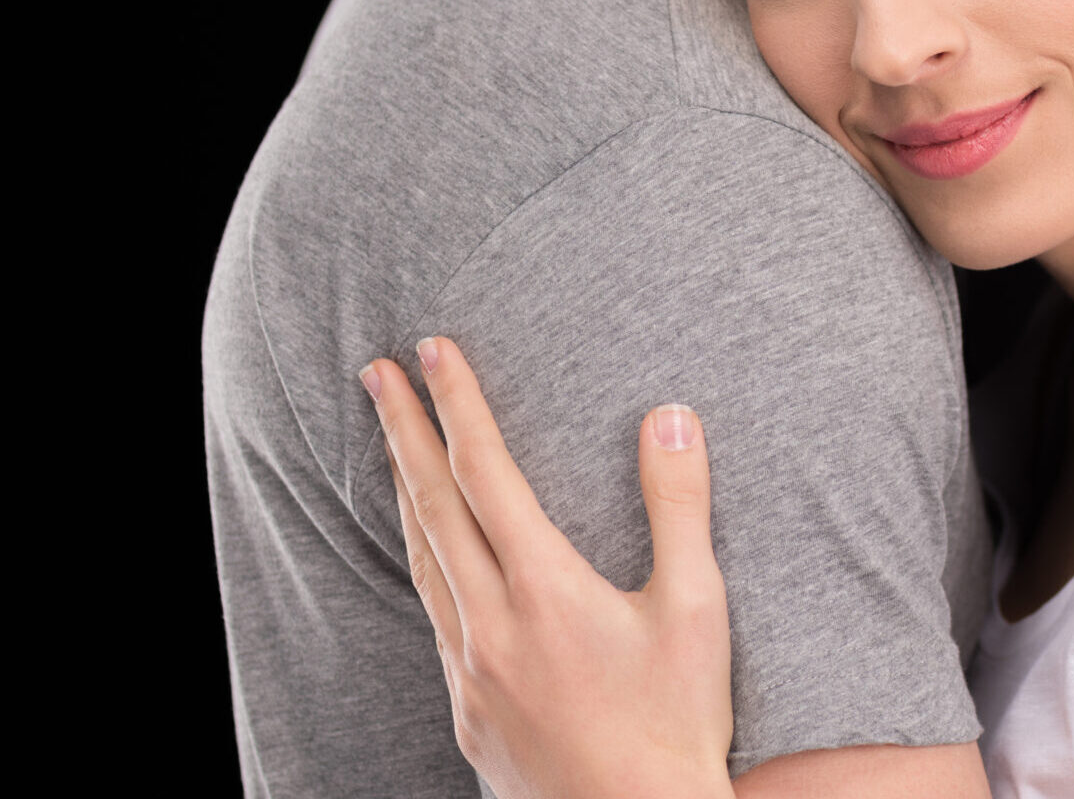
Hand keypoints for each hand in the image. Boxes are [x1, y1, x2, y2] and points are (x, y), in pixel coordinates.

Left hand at [362, 336, 735, 798]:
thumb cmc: (678, 724)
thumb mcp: (697, 608)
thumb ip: (680, 505)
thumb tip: (670, 415)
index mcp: (544, 590)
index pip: (485, 472)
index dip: (458, 404)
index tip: (434, 350)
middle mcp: (490, 626)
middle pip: (431, 506)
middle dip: (403, 430)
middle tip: (376, 372)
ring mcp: (470, 673)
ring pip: (423, 562)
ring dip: (403, 492)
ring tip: (391, 443)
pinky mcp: (468, 713)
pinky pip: (434, 617)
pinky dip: (424, 563)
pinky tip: (432, 555)